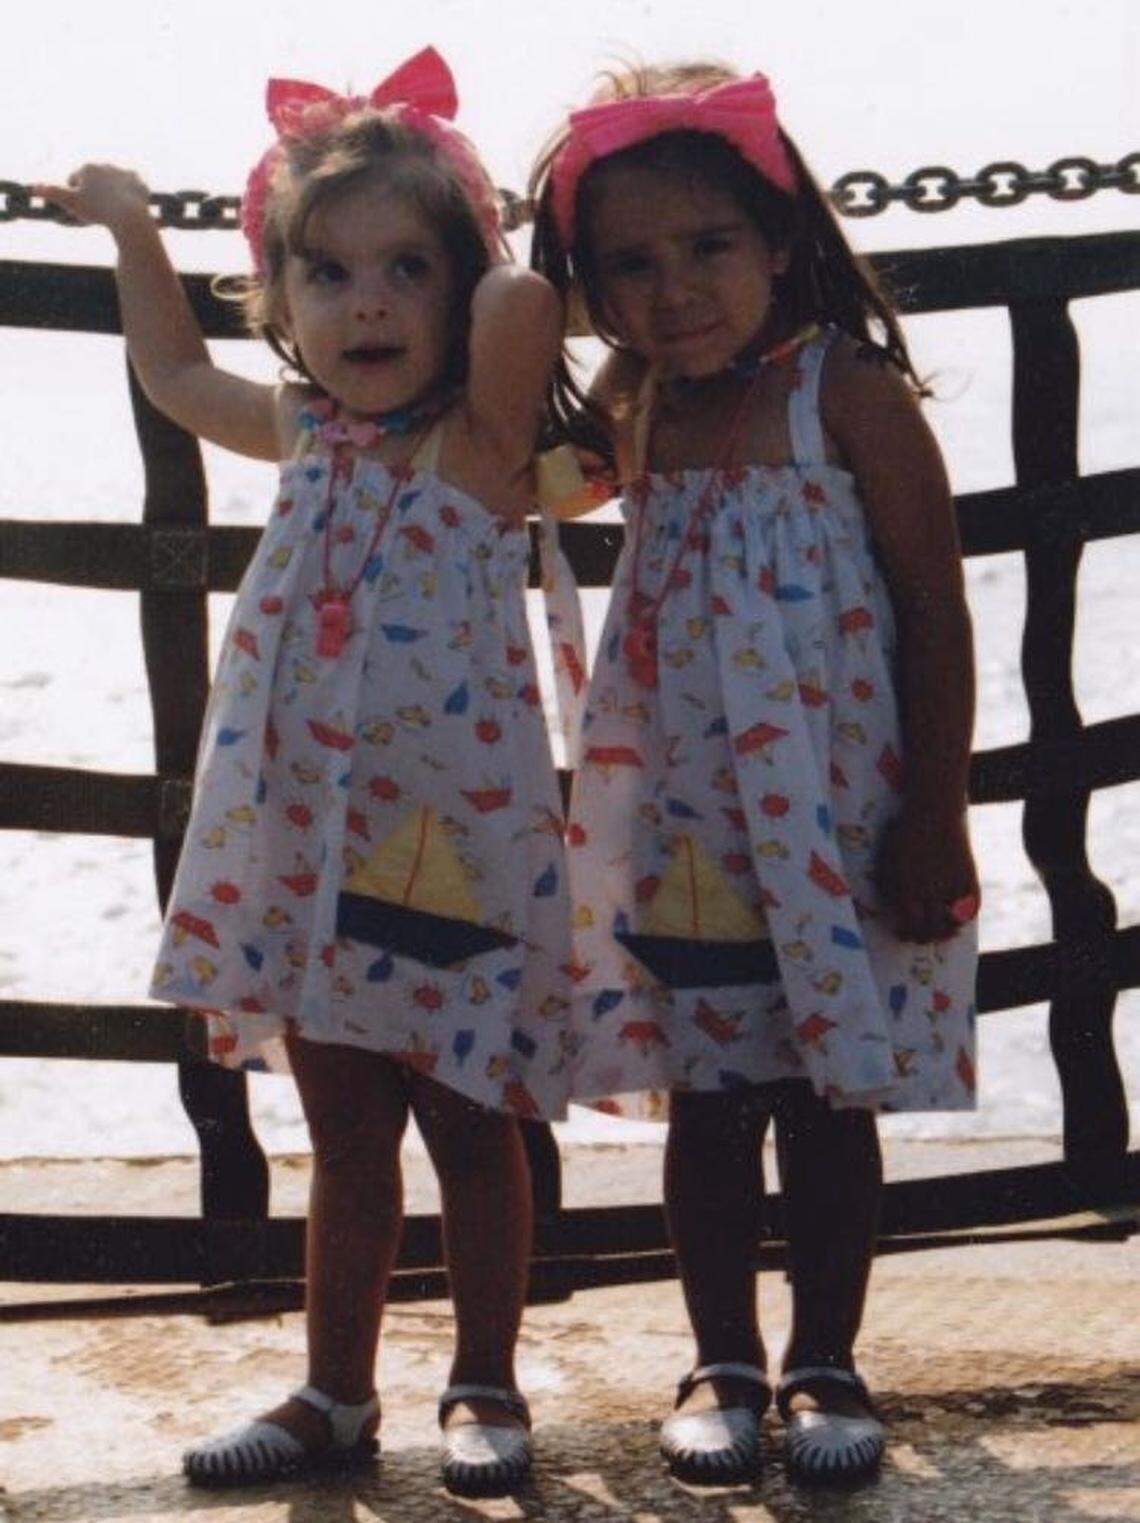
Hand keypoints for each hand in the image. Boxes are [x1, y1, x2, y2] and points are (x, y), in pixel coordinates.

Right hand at [36, 164, 150, 234]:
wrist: (129, 216)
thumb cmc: (98, 211)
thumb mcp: (71, 203)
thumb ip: (52, 193)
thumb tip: (33, 188)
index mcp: (88, 167)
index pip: (75, 180)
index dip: (75, 195)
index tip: (80, 206)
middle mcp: (105, 165)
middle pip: (94, 181)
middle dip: (93, 192)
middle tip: (96, 209)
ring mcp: (123, 171)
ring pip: (112, 183)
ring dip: (110, 192)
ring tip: (111, 208)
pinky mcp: (139, 181)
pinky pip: (131, 187)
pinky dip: (129, 194)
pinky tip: (127, 203)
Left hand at [874, 809, 978, 942]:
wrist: (933, 811)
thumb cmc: (905, 832)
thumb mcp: (889, 859)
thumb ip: (891, 885)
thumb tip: (893, 907)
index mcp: (904, 887)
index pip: (908, 924)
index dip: (906, 933)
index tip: (903, 934)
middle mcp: (927, 891)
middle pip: (929, 929)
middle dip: (924, 938)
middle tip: (922, 938)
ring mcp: (949, 885)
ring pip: (951, 923)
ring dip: (946, 932)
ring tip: (944, 933)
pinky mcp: (968, 877)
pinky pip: (971, 906)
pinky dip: (966, 917)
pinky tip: (960, 919)